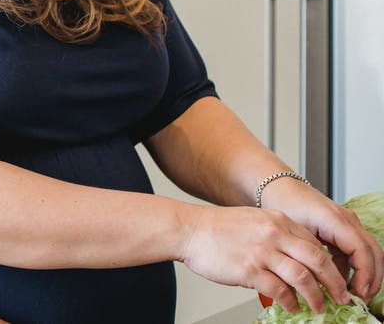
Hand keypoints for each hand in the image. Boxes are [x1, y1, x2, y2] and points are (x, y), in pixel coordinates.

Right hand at [179, 205, 350, 312]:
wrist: (188, 229)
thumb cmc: (216, 228)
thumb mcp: (253, 221)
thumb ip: (276, 235)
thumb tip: (293, 259)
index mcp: (278, 221)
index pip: (315, 244)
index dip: (330, 265)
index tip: (333, 279)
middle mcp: (274, 235)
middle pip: (318, 260)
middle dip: (334, 282)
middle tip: (339, 296)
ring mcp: (262, 252)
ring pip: (303, 277)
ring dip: (315, 296)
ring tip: (317, 307)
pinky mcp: (249, 270)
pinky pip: (279, 289)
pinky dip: (289, 301)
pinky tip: (290, 306)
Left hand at [261, 178, 383, 302]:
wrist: (281, 188)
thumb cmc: (284, 204)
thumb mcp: (294, 231)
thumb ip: (311, 255)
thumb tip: (322, 284)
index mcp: (335, 219)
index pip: (361, 249)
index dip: (364, 273)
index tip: (358, 292)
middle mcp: (348, 220)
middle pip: (374, 252)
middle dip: (372, 278)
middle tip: (361, 299)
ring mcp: (349, 224)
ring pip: (369, 253)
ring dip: (366, 275)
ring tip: (355, 295)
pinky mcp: (345, 230)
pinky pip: (358, 251)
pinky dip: (356, 268)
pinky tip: (344, 282)